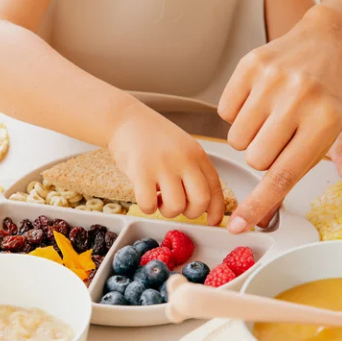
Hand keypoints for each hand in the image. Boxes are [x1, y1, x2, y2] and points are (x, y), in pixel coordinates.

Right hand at [107, 104, 225, 223]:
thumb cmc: (152, 137)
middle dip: (190, 213)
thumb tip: (204, 204)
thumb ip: (194, 170)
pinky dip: (147, 207)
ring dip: (166, 210)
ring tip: (157, 197)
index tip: (211, 221)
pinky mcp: (141, 171)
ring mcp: (162, 165)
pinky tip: (143, 195)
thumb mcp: (183, 148)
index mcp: (197, 155)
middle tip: (177, 206)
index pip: (215, 188)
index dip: (216, 210)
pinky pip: (149, 205)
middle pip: (200, 201)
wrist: (125, 119)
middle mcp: (184, 160)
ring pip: (176, 207)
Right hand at [218, 0, 341, 232]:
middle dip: (263, 156)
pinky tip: (256, 101)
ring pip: (237, 138)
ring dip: (249, 136)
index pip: (283, 174)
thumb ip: (339, 152)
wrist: (327, 38)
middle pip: (256, 159)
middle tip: (280, 136)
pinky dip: (236, 113)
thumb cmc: (333, 86)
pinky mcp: (249, 67)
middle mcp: (298, 99)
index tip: (239, 224)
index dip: (259, 204)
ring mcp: (271, 80)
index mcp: (325, 119)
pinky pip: (225, 111)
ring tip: (268, 117)